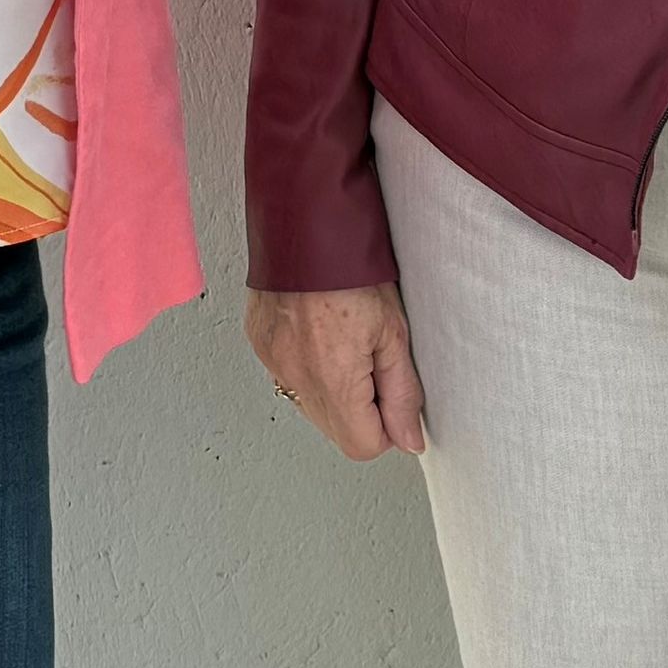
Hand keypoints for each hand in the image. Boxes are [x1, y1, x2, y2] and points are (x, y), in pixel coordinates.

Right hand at [248, 285, 430, 460]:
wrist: (305, 222)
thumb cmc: (352, 267)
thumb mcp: (393, 330)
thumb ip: (402, 393)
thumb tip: (408, 438)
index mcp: (334, 378)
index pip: (362, 446)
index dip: (386, 428)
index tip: (392, 398)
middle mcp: (295, 376)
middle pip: (335, 430)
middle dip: (359, 410)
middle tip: (371, 361)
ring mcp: (272, 360)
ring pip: (309, 405)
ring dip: (332, 391)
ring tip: (344, 343)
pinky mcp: (259, 342)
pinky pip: (287, 376)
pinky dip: (307, 367)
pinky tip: (319, 333)